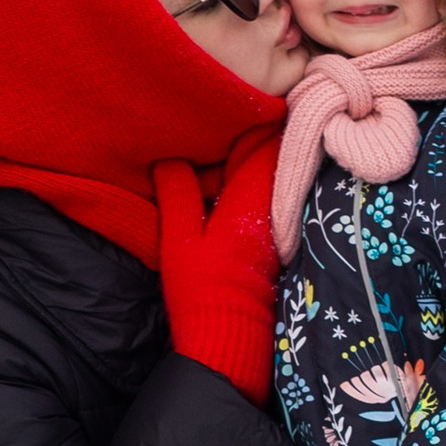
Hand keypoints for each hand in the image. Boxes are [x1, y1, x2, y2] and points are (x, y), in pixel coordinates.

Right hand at [155, 132, 284, 404]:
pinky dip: (248, 186)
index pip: (266, 138)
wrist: (231, 340)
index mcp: (253, 196)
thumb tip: (169, 157)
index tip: (229, 105)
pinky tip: (222, 187)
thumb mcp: (180, 238)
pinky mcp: (272, 241)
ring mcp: (276, 223)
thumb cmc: (203, 290)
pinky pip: (265, 198)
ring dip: (247, 162)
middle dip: (249, 136)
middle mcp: (273, 205)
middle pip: (271, 153)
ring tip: (215, 151)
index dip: (252, 116)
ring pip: (269, 176)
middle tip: (218, 123)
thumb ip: (177, 192)